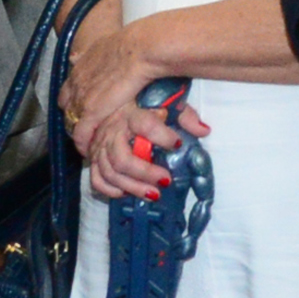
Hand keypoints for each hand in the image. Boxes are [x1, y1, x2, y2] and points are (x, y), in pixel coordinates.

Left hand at [59, 18, 159, 135]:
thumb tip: (86, 55)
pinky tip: (88, 150)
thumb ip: (97, 54)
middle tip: (84, 125)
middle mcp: (76, 83)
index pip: (68, 89)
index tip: (81, 106)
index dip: (73, 99)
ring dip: (78, 132)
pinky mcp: (91, 112)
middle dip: (73, 116)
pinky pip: (81, 134)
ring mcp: (81, 98)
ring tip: (87, 141)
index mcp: (81, 68)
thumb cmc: (133, 46)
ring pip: (72, 121)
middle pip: (66, 106)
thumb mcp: (108, 45)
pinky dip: (83, 143)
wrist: (138, 50)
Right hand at [79, 90, 209, 202]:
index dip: (161, 136)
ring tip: (154, 193)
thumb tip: (204, 131)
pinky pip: (96, 179)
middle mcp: (112, 130)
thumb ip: (185, 116)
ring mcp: (100, 146)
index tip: (177, 143)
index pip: (144, 125)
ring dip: (132, 186)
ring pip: (110, 172)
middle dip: (145, 173)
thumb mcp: (166, 105)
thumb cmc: (145, 107)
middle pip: (122, 158)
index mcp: (131, 114)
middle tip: (166, 180)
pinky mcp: (94, 158)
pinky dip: (110, 190)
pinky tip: (127, 193)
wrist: (115, 104)